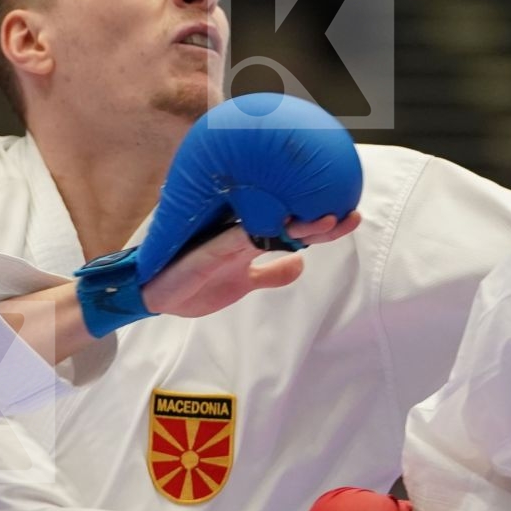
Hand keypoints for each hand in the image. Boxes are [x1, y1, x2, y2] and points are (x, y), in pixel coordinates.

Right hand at [143, 212, 360, 318]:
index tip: (350, 218)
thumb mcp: (244, 283)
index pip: (294, 229)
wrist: (159, 295)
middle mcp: (243, 232)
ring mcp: (227, 238)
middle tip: (352, 215)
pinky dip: (261, 233)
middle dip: (322, 220)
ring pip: (270, 225)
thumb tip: (300, 266)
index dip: (323, 226)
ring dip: (301, 224)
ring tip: (330, 220)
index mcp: (251, 239)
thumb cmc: (196, 284)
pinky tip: (283, 227)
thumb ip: (271, 274)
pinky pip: (239, 238)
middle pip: (289, 222)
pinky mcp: (211, 248)